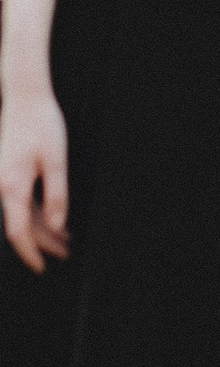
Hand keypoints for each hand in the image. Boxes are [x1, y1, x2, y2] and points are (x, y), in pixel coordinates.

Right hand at [0, 86, 70, 270]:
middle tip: (66, 255)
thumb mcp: (57, 161)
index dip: (30, 252)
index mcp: (12, 186)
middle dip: (43, 243)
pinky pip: (23, 200)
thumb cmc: (42, 125)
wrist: (25, 98)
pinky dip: (39, 213)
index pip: (18, 231)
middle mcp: (4, 187)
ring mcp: (5, 180)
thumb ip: (57, 195)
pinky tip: (56, 220)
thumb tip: (57, 226)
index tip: (42, 267)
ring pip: (23, 214)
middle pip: (22, 225)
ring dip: (44, 228)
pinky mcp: (11, 173)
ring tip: (67, 241)